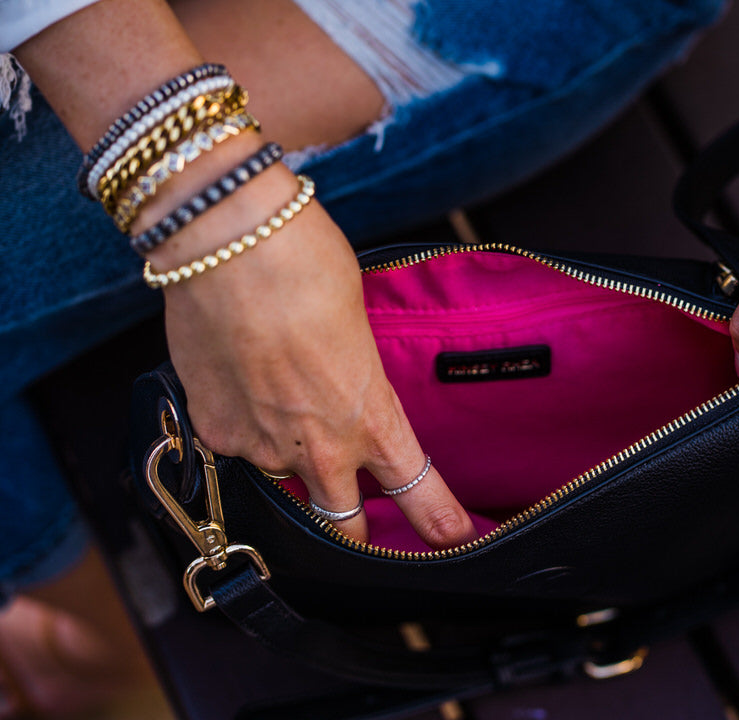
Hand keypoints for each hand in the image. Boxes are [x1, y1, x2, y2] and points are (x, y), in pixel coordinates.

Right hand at [153, 168, 477, 546]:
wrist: (228, 246)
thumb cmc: (306, 266)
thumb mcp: (357, 324)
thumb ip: (354, 371)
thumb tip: (341, 375)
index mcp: (372, 419)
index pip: (417, 490)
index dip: (438, 519)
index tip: (453, 536)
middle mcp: (319, 450)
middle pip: (341, 525)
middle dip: (351, 528)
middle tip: (355, 520)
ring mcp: (261, 449)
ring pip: (280, 484)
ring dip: (288, 463)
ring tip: (282, 407)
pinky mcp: (212, 434)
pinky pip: (234, 447)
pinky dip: (241, 426)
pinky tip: (240, 385)